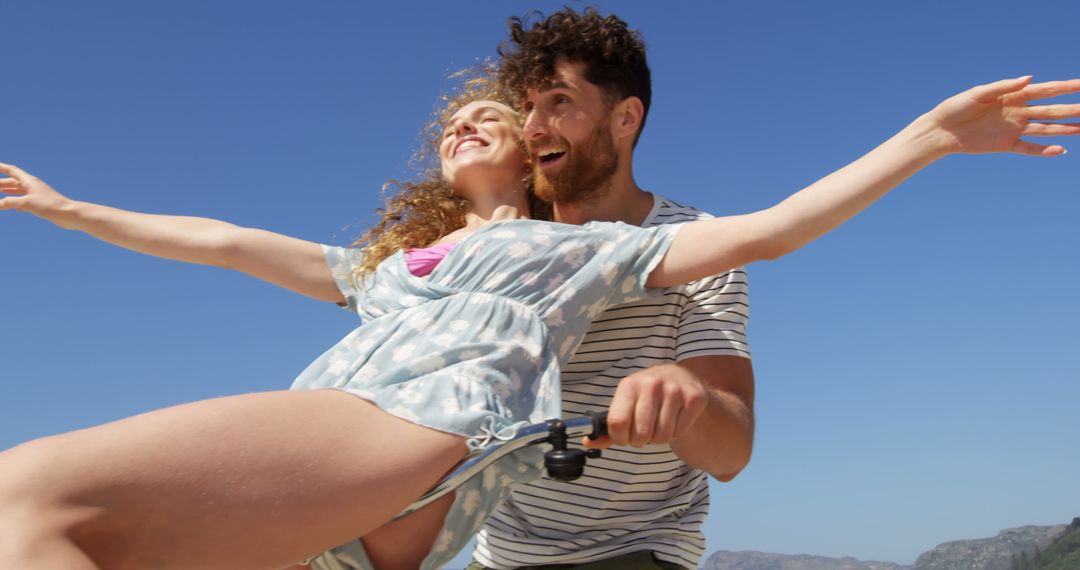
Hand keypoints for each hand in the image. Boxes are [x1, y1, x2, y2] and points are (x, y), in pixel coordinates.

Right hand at [0, 163, 71, 217]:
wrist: (69, 214)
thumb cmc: (50, 206)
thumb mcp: (26, 203)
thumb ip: (10, 202)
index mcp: (30, 181)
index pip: (12, 171)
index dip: (1, 167)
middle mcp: (34, 186)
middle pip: (14, 181)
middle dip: (2, 182)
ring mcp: (38, 195)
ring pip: (19, 191)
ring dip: (8, 191)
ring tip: (0, 192)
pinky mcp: (42, 204)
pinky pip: (26, 201)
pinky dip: (17, 202)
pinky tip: (14, 207)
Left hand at [585, 363, 706, 448]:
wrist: (679, 379)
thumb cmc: (646, 398)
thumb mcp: (626, 405)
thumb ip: (607, 427)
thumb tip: (588, 442)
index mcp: (629, 384)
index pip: (617, 423)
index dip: (620, 438)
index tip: (624, 438)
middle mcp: (651, 383)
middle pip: (640, 433)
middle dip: (641, 440)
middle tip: (644, 432)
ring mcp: (674, 390)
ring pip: (661, 436)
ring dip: (659, 438)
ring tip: (659, 424)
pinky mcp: (694, 398)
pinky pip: (679, 431)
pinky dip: (676, 433)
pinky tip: (674, 420)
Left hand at [928, 76, 1079, 156]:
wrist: (940, 130)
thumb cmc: (956, 106)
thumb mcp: (979, 93)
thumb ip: (1004, 85)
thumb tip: (1030, 78)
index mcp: (1013, 95)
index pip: (1046, 90)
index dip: (1066, 87)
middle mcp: (1018, 112)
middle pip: (1051, 109)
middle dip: (1073, 109)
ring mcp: (1013, 129)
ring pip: (1045, 128)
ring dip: (1065, 129)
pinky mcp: (1005, 144)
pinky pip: (1029, 148)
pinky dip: (1044, 150)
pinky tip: (1061, 150)